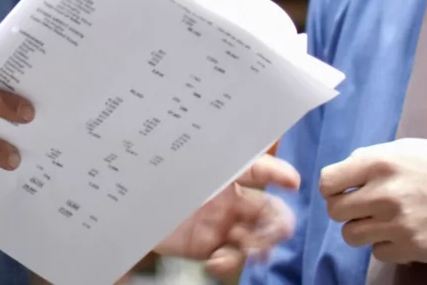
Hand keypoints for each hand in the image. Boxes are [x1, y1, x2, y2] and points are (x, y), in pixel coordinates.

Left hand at [155, 154, 300, 277]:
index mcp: (229, 177)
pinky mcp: (204, 248)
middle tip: (276, 233)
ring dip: (258, 248)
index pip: (262, 173)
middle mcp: (228, 202)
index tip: (294, 183)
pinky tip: (217, 261)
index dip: (280, 175)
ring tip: (250, 251)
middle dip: (276, 225)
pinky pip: (228, 259)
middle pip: (267, 214)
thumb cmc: (165, 174)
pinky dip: (228, 263)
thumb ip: (243, 163)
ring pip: (253, 240)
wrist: (132, 203)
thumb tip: (286, 170)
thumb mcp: (204, 162)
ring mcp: (218, 226)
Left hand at [320, 139, 426, 264]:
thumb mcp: (410, 148)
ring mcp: (397, 223)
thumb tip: (347, 171)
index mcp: (380, 162)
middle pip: (335, 211)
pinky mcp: (412, 248)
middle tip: (363, 208)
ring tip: (383, 222)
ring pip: (351, 235)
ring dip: (363, 229)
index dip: (332, 187)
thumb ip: (374, 158)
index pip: (328, 181)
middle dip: (345, 210)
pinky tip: (402, 234)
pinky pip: (378, 252)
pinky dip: (386, 246)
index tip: (343, 190)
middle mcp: (384, 193)